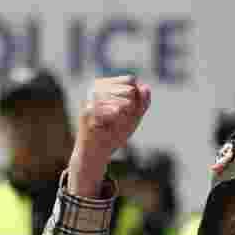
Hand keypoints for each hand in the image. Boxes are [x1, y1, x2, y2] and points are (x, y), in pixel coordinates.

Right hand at [69, 76, 150, 196]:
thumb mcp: (133, 118)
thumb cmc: (114, 134)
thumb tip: (146, 87)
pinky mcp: (87, 110)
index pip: (130, 80)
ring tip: (113, 125)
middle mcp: (95, 88)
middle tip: (118, 121)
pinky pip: (116, 111)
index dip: (136, 98)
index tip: (127, 111)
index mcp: (104, 86)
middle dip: (131, 110)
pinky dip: (118, 122)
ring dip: (125, 118)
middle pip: (130, 91)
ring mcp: (90, 98)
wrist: (96, 153)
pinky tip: (108, 127)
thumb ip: (142, 103)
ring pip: (125, 102)